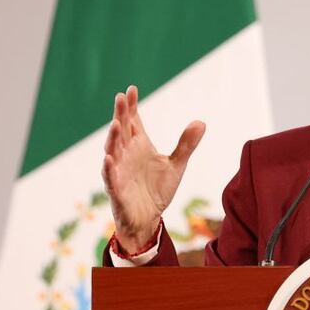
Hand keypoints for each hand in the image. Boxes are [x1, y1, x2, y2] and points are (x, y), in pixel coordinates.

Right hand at [101, 85, 205, 252]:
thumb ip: (186, 144)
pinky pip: (110, 178)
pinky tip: (109, 158)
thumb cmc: (157, 190)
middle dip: (120, 115)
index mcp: (139, 146)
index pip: (133, 122)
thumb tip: (201, 122)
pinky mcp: (116, 190)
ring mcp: (119, 171)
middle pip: (121, 131)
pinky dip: (109, 169)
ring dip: (113, 138)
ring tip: (116, 124)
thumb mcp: (176, 165)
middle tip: (121, 97)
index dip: (131, 107)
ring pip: (113, 151)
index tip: (132, 89)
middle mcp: (126, 155)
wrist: (148, 219)